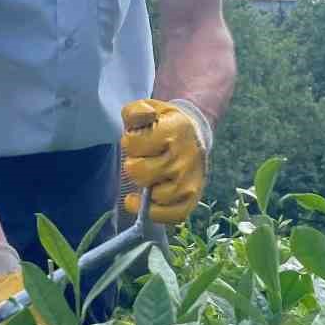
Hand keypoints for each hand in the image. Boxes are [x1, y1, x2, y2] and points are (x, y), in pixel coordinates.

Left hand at [120, 98, 210, 223]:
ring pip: (154, 196)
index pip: (132, 145)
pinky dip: (156, 213)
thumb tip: (144, 117)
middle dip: (135, 166)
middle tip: (144, 160)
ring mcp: (190, 180)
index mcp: (175, 130)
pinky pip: (171, 216)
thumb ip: (137, 110)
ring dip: (145, 188)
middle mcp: (185, 156)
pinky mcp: (192, 199)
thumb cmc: (164, 124)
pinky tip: (147, 202)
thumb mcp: (149, 108)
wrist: (194, 134)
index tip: (138, 141)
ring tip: (151, 177)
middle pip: (139, 173)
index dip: (130, 143)